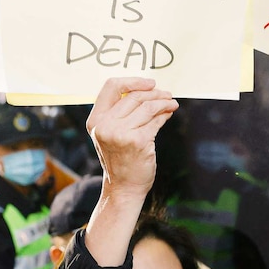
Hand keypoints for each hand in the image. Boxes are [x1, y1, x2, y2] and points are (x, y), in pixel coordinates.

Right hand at [86, 77, 178, 199]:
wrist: (124, 187)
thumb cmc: (120, 159)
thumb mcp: (111, 134)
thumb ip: (121, 113)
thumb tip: (148, 91)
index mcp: (96, 120)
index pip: (111, 87)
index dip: (133, 81)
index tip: (150, 83)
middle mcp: (105, 125)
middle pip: (133, 96)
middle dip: (155, 93)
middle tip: (167, 95)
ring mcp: (120, 133)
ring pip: (147, 107)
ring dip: (163, 102)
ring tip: (172, 103)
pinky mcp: (137, 141)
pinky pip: (156, 121)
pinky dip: (165, 115)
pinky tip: (169, 114)